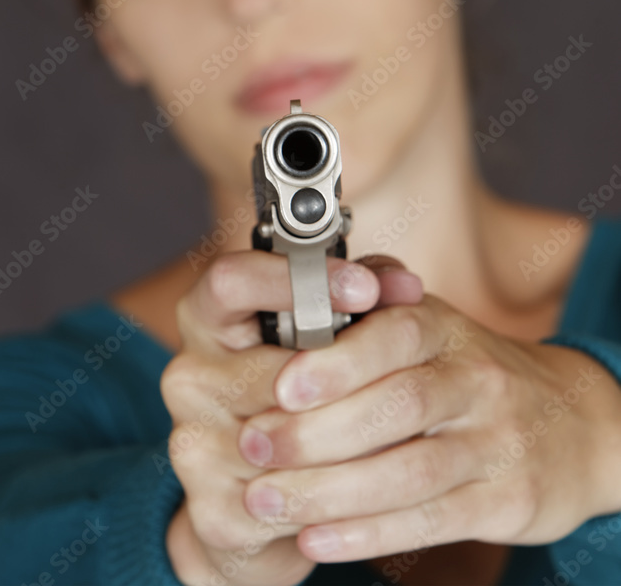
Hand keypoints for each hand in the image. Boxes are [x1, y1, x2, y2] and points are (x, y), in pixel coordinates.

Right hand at [161, 250, 421, 585]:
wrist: (250, 499)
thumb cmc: (295, 392)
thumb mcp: (321, 331)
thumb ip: (364, 296)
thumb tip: (408, 287)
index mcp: (205, 319)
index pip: (231, 281)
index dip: (298, 280)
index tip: (364, 287)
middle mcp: (188, 375)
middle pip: (278, 370)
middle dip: (352, 379)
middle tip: (413, 382)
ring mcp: (193, 446)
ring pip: (293, 440)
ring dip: (358, 442)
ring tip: (405, 436)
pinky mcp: (213, 512)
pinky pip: (296, 501)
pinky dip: (345, 496)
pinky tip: (376, 486)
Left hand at [238, 286, 619, 564]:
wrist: (569, 421)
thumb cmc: (466, 368)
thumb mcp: (428, 322)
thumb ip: (369, 305)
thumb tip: (298, 286)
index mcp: (444, 328)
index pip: (396, 335)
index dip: (338, 361)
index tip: (281, 387)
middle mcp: (476, 379)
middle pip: (397, 406)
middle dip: (317, 433)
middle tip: (253, 447)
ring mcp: (495, 441)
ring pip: (409, 471)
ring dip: (330, 491)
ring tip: (266, 499)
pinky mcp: (505, 500)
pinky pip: (430, 519)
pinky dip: (368, 534)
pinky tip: (316, 538)